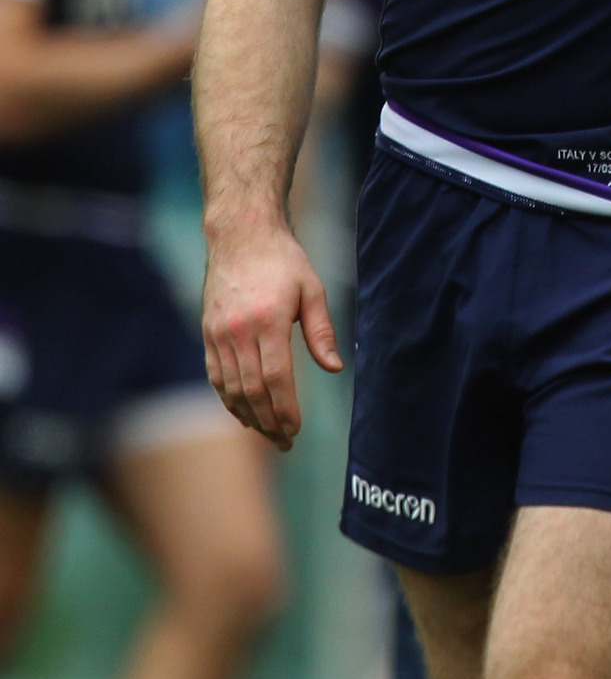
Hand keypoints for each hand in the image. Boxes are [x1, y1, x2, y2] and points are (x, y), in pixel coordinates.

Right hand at [200, 219, 340, 450]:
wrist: (240, 236)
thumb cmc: (284, 261)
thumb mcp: (313, 289)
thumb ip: (322, 330)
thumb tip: (335, 368)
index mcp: (267, 322)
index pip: (275, 378)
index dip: (285, 409)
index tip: (295, 430)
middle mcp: (237, 332)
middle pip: (251, 390)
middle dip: (268, 421)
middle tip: (285, 442)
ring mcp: (217, 335)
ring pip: (230, 388)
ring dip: (248, 416)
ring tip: (267, 434)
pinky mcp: (207, 334)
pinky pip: (216, 376)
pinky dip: (228, 399)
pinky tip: (243, 413)